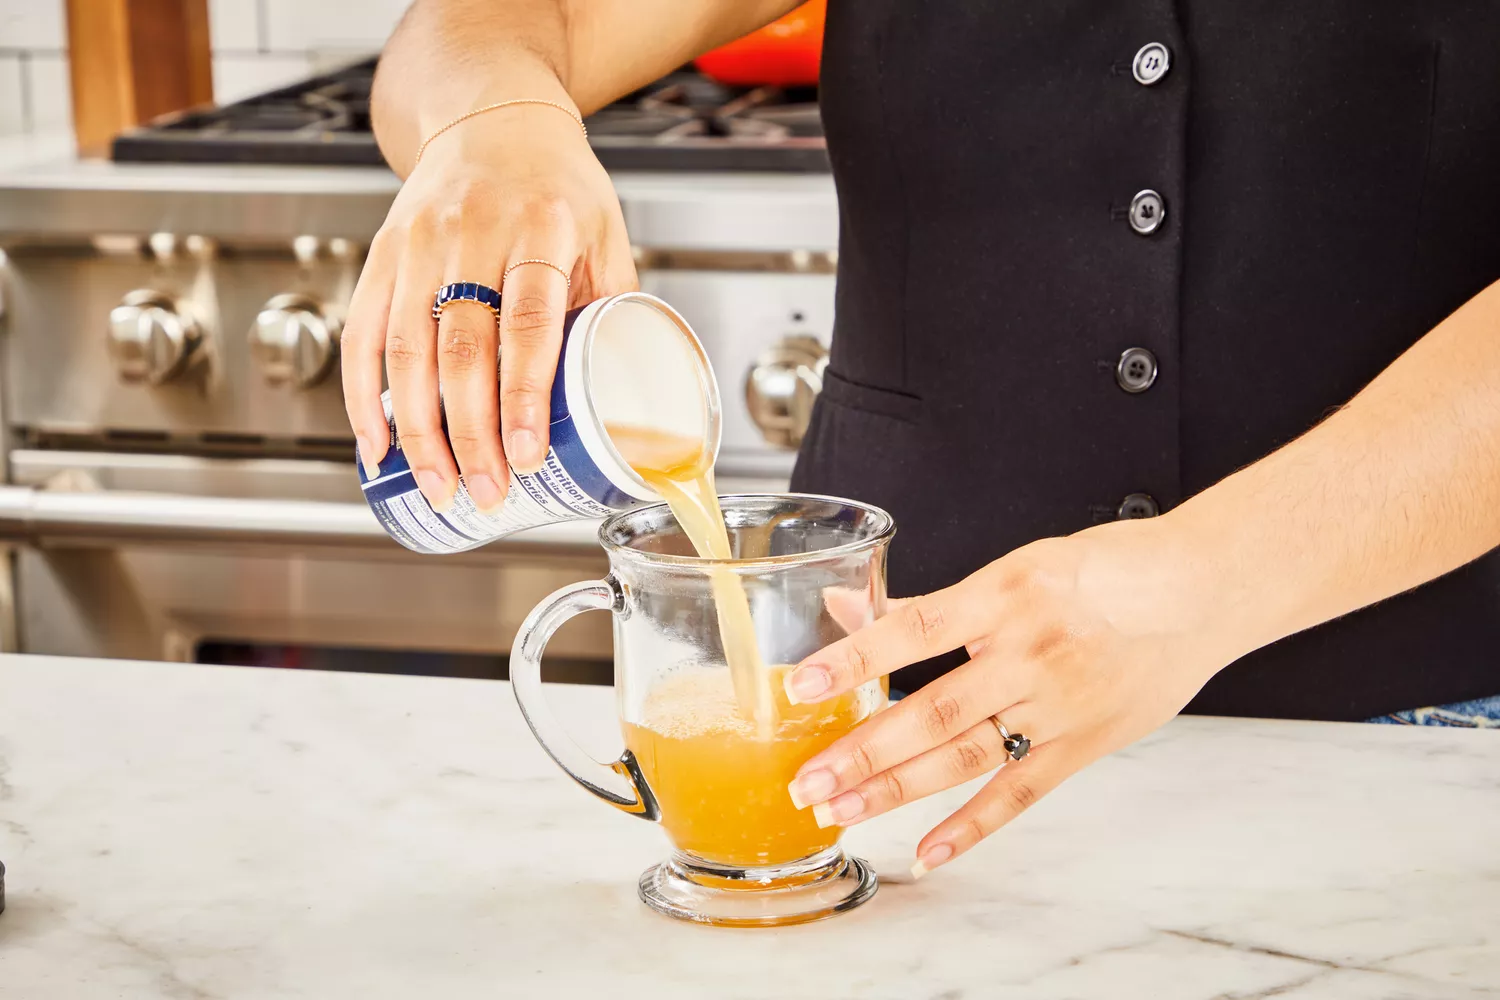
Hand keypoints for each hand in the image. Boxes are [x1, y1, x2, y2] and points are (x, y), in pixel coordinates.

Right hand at [341, 105, 636, 512]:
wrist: (491, 117)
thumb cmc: (559, 185)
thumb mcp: (606, 235)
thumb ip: (608, 311)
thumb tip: (618, 401)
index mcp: (543, 227)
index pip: (529, 323)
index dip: (523, 395)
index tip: (525, 454)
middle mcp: (474, 231)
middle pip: (462, 349)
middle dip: (470, 433)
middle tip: (484, 491)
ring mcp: (420, 242)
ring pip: (407, 350)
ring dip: (418, 430)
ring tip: (439, 484)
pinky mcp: (383, 253)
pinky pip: (363, 333)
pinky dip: (364, 395)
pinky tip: (378, 443)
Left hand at [784, 517, 1234, 875]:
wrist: (1202, 591)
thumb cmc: (1107, 571)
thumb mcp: (1016, 567)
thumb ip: (932, 603)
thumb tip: (849, 605)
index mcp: (1005, 595)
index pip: (913, 630)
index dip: (854, 658)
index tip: (800, 685)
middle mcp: (1027, 653)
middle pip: (931, 711)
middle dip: (861, 750)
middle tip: (806, 781)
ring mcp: (1056, 705)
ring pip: (964, 756)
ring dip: (896, 788)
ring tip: (840, 811)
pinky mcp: (1083, 744)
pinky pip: (1021, 793)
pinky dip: (973, 825)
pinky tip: (928, 849)